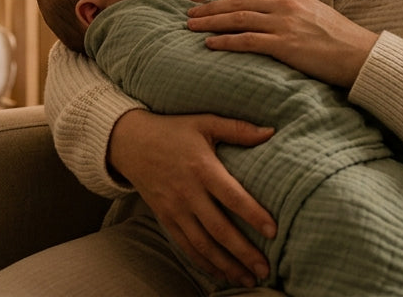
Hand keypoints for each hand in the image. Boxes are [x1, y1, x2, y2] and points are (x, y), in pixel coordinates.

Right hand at [108, 109, 275, 286]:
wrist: (129, 142)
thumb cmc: (172, 130)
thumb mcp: (204, 122)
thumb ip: (238, 129)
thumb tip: (271, 131)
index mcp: (202, 168)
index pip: (231, 196)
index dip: (253, 215)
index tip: (273, 232)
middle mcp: (188, 192)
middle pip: (219, 228)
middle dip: (243, 252)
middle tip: (265, 269)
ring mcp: (175, 208)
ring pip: (202, 244)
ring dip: (226, 264)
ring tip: (248, 279)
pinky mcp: (165, 218)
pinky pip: (185, 245)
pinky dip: (203, 262)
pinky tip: (221, 274)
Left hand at [186, 0, 376, 87]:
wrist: (362, 55)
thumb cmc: (343, 41)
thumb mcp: (316, 17)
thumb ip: (294, 15)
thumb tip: (276, 24)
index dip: (227, 2)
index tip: (210, 7)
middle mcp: (285, 5)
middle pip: (238, 4)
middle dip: (211, 9)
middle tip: (190, 15)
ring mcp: (284, 23)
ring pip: (238, 19)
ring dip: (211, 23)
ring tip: (191, 27)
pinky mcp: (285, 44)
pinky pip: (247, 41)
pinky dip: (225, 41)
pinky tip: (209, 45)